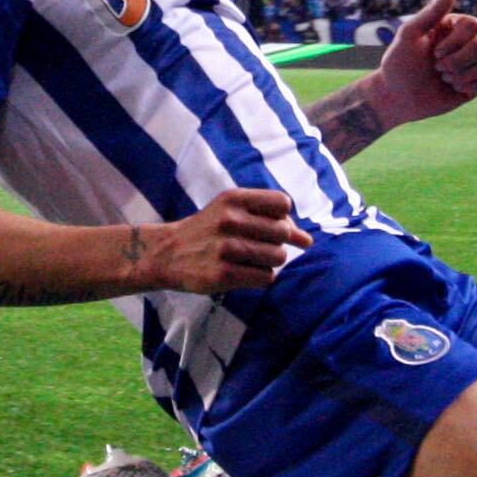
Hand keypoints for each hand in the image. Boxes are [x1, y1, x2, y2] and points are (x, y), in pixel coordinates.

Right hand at [139, 187, 304, 294]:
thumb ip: (271, 220)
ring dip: (270, 262)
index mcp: (232, 198)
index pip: (283, 203)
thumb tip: (308, 241)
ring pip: (278, 257)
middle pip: (284, 232)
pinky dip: (261, 277)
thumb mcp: (231, 212)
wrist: (167, 253)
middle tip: (260, 246)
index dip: (284, 217)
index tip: (271, 227)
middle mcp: (229, 220)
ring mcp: (225, 248)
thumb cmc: (209, 231)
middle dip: (279, 242)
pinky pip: (266, 277)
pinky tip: (244, 272)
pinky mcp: (223, 274)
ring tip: (249, 260)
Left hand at [372, 0, 476, 125]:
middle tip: (437, 69)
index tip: (434, 52)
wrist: (397, 98)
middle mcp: (466, 43)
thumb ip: (434, 8)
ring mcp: (473, 64)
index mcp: (453, 27)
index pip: (474, 25)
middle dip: (457, 62)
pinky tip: (458, 90)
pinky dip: (476, 87)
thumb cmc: (400, 62)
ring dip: (463, 76)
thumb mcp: (412, 32)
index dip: (456, 42)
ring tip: (445, 80)